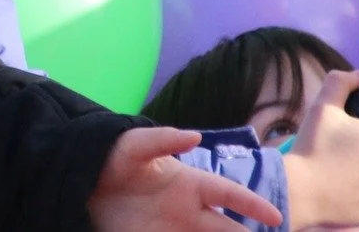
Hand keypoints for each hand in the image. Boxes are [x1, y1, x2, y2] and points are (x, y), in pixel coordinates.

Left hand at [87, 127, 282, 231]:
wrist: (82, 181)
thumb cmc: (113, 157)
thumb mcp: (133, 144)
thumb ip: (163, 140)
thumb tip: (196, 136)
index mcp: (189, 183)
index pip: (229, 193)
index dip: (252, 204)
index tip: (276, 217)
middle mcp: (189, 211)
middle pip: (227, 229)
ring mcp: (175, 230)